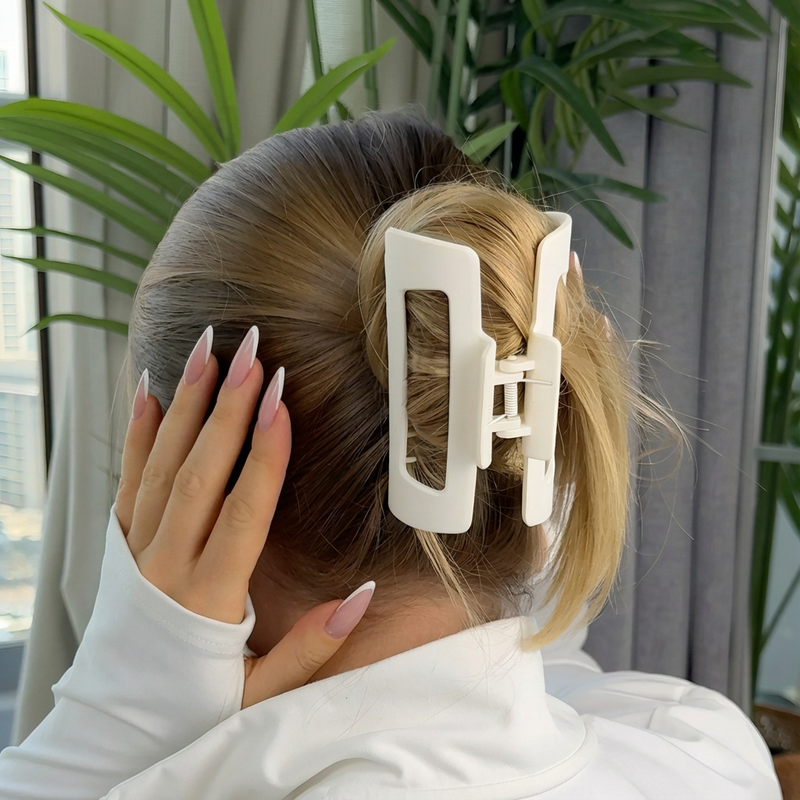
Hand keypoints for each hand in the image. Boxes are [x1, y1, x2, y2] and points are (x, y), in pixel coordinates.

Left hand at [115, 325, 372, 707]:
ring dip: (187, 404)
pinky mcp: (121, 546)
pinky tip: (151, 392)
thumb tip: (361, 598)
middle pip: (202, 472)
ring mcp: (138, 551)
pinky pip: (128, 479)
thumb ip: (310, 647)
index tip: (280, 400)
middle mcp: (168, 564)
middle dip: (229, 406)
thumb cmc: (189, 708)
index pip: (244, 509)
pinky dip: (139, 432)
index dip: (266, 453)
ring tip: (206, 352)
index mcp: (209, 598)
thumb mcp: (258, 693)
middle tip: (251, 352)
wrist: (112, 727)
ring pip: (162, 465)